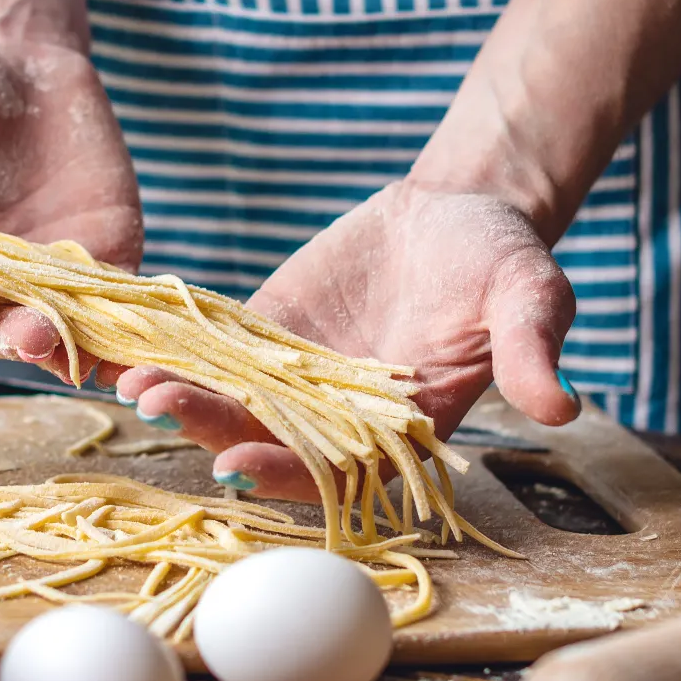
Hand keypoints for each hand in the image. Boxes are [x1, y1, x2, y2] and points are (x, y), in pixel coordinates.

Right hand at [0, 38, 142, 360]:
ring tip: (87, 341)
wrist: (12, 52)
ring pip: (65, 332)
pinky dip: (132, 321)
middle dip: (15, 336)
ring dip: (77, 344)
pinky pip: (121, 302)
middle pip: (0, 335)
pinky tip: (146, 329)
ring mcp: (52, 276)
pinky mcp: (109, 253)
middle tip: (31, 329)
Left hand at [105, 182, 580, 502]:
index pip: (335, 469)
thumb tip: (561, 406)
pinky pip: (211, 347)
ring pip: (228, 396)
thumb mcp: (530, 293)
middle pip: (265, 436)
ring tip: (127, 377)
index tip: (235, 465)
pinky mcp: (265, 332)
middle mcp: (337, 415)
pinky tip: (119, 341)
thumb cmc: (503, 259)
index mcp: (400, 427)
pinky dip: (169, 346)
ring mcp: (295, 376)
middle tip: (157, 404)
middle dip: (209, 425)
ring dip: (179, 392)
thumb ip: (532, 348)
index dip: (284, 471)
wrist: (460, 209)